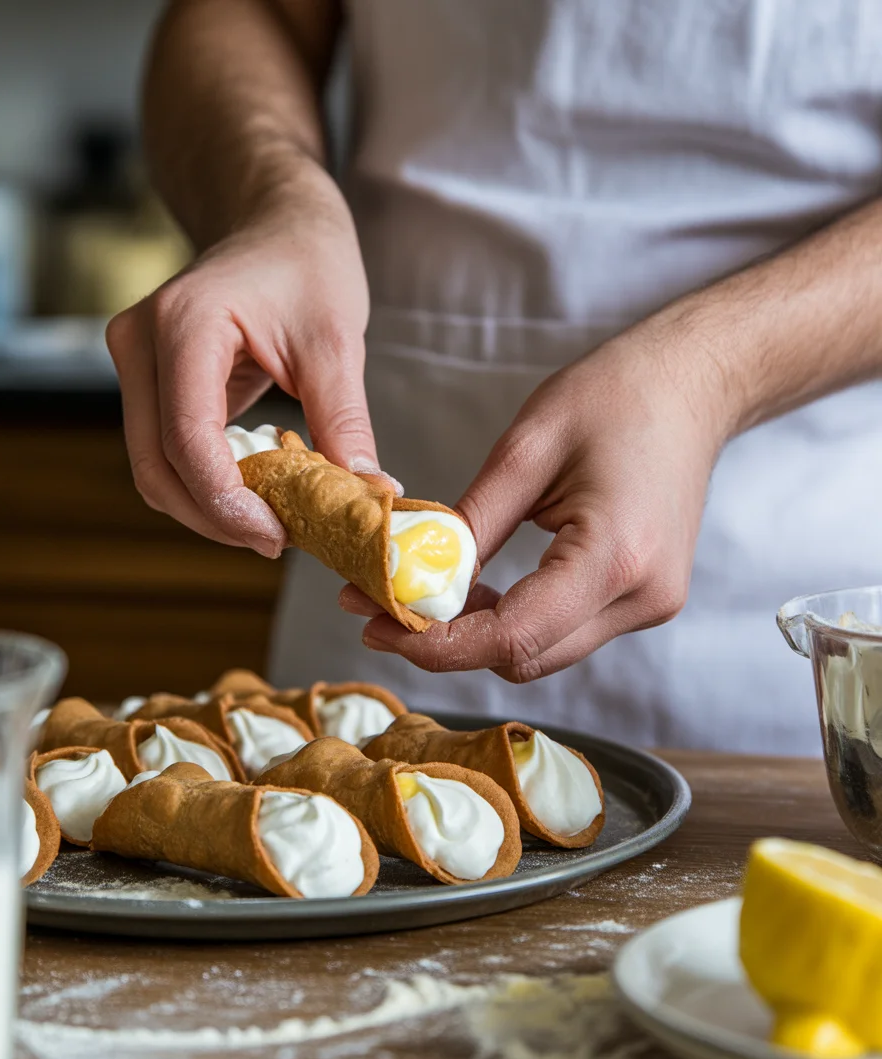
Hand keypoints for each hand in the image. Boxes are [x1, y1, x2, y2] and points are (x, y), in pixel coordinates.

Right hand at [106, 159, 382, 556]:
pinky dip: (207, 484)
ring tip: (273, 523)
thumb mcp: (337, 341)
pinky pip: (167, 451)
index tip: (278, 536)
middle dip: (216, 518)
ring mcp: (136, 362)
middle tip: (279, 540)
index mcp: (184, 324)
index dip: (227, 503)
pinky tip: (257, 494)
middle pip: (156, 466)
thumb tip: (365, 495)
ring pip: (155, 468)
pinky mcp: (149, 379)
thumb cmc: (307, 262)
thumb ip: (344, 421)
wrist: (275, 221)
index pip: (186, 439)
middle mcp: (140, 343)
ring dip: (209, 508)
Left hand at [341, 319, 739, 680]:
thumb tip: (414, 578)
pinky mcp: (645, 601)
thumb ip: (471, 524)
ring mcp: (651, 605)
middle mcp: (642, 597)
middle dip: (449, 643)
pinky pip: (565, 632)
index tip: (379, 626)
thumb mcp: (525, 449)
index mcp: (615, 556)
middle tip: (386, 607)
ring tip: (429, 591)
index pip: (513, 637)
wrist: (690, 387)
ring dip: (481, 634)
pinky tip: (482, 589)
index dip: (438, 645)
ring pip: (543, 653)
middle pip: (526, 658)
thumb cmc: (615, 396)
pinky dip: (516, 621)